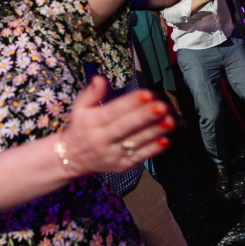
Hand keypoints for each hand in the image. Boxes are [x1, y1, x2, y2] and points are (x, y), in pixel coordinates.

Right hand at [59, 76, 174, 174]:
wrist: (72, 157)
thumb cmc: (81, 126)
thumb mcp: (80, 107)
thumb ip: (91, 93)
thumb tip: (100, 79)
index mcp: (91, 122)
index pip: (113, 111)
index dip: (130, 103)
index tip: (147, 93)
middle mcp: (101, 139)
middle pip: (126, 127)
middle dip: (146, 116)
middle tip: (164, 106)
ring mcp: (112, 154)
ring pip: (137, 142)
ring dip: (156, 132)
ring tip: (172, 120)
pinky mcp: (122, 166)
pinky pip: (140, 157)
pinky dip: (154, 150)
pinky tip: (167, 139)